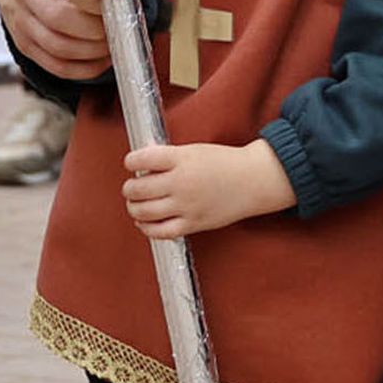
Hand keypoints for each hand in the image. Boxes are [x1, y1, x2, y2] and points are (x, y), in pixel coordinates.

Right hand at [0, 0, 113, 78]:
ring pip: (58, 42)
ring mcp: (19, 18)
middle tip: (122, 12)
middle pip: (58, 12)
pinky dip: (84, 65)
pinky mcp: (24, 44)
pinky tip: (104, 57)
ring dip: (93, 45)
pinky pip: (56, 64)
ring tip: (116, 37)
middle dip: (96, 18)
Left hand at [122, 138, 295, 239]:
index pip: (143, 159)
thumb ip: (168, 158)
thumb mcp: (194, 150)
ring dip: (133, 207)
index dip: (131, 161)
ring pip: (144, 211)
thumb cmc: (225, 163)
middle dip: (129, 187)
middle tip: (131, 186)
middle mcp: (182, 182)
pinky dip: (146, 228)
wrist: (253, 180)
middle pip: (138, 188)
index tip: (130, 163)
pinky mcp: (193, 223)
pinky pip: (161, 232)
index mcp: (182, 159)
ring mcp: (186, 205)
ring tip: (135, 203)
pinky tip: (144, 222)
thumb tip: (141, 167)